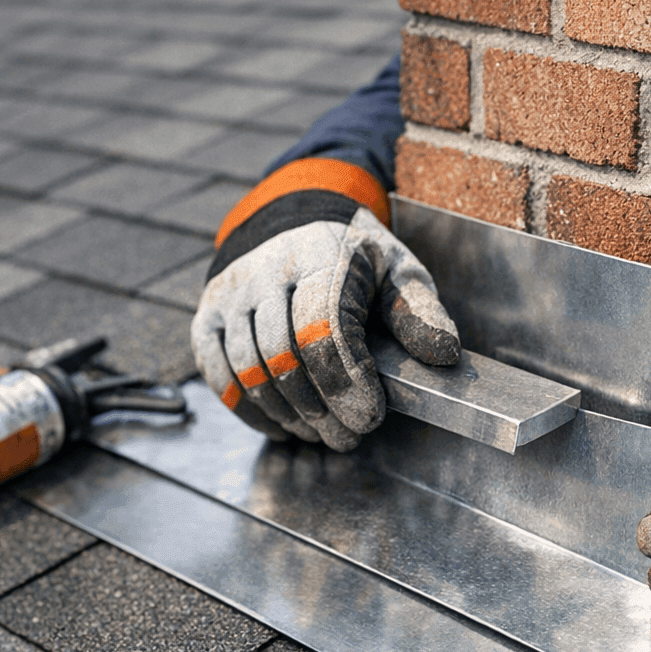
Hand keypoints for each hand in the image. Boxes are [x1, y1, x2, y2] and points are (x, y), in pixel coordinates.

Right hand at [192, 204, 458, 450]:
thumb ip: (420, 312)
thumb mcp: (399, 270)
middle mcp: (266, 272)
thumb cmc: (355, 253)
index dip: (347, 381)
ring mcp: (230, 294)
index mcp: (322, 256)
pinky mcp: (206, 313)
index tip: (370, 417)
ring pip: (248, 369)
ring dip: (287, 414)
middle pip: (284, 357)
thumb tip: (444, 355)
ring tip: (321, 434)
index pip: (325, 328)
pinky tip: (281, 426)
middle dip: (320, 409)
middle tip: (349, 437)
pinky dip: (247, 408)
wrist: (293, 214)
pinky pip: (216, 369)